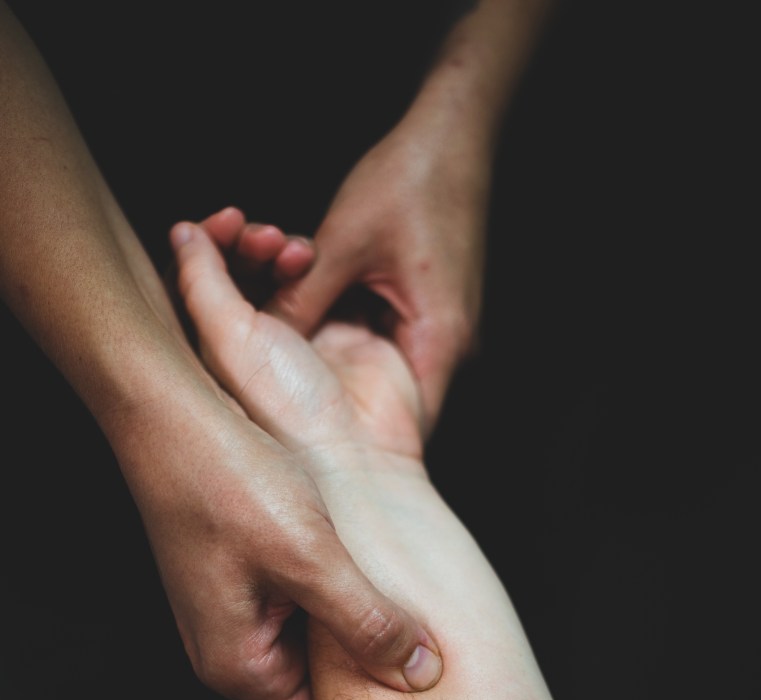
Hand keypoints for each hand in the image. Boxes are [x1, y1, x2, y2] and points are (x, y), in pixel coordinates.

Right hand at [149, 221, 440, 699]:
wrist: (171, 412)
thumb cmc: (231, 484)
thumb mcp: (313, 560)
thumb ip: (368, 623)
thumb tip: (422, 676)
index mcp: (237, 665)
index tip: (426, 697)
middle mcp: (228, 647)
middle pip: (314, 686)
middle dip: (368, 669)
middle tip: (428, 651)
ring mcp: (229, 608)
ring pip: (311, 639)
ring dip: (353, 623)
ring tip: (404, 604)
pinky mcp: (238, 571)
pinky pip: (298, 601)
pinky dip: (334, 591)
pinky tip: (365, 562)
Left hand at [271, 114, 489, 431]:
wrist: (453, 135)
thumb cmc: (412, 180)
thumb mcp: (345, 241)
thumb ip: (303, 297)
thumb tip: (258, 340)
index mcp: (440, 337)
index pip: (411, 425)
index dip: (363, 444)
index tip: (316, 454)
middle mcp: (446, 344)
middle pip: (387, 394)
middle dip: (334, 386)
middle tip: (280, 376)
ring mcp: (437, 329)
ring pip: (374, 359)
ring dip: (331, 342)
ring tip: (288, 313)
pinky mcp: (424, 311)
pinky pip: (376, 330)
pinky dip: (342, 317)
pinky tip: (309, 290)